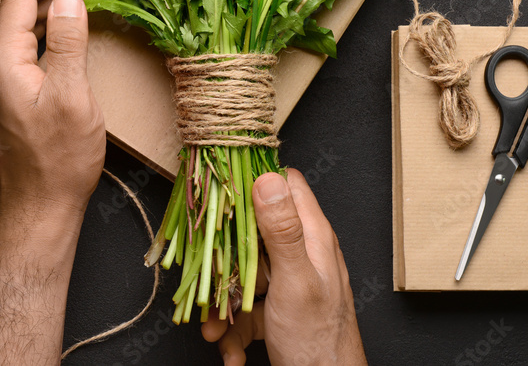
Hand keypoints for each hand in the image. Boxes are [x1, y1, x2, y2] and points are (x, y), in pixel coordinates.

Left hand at [0, 0, 102, 239]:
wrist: (35, 210)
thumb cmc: (58, 161)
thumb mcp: (73, 98)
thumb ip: (69, 43)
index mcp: (2, 60)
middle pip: (15, 1)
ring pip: (17, 20)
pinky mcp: (3, 93)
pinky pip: (19, 42)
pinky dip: (43, 22)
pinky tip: (67, 22)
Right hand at [202, 169, 367, 365]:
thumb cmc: (319, 341)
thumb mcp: (296, 280)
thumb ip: (283, 230)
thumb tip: (267, 178)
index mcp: (312, 236)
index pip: (286, 185)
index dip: (254, 180)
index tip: (222, 190)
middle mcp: (300, 253)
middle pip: (251, 232)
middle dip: (224, 258)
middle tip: (209, 276)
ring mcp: (286, 283)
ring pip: (241, 275)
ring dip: (223, 305)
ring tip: (216, 329)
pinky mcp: (275, 310)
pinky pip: (244, 310)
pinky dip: (233, 331)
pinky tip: (234, 351)